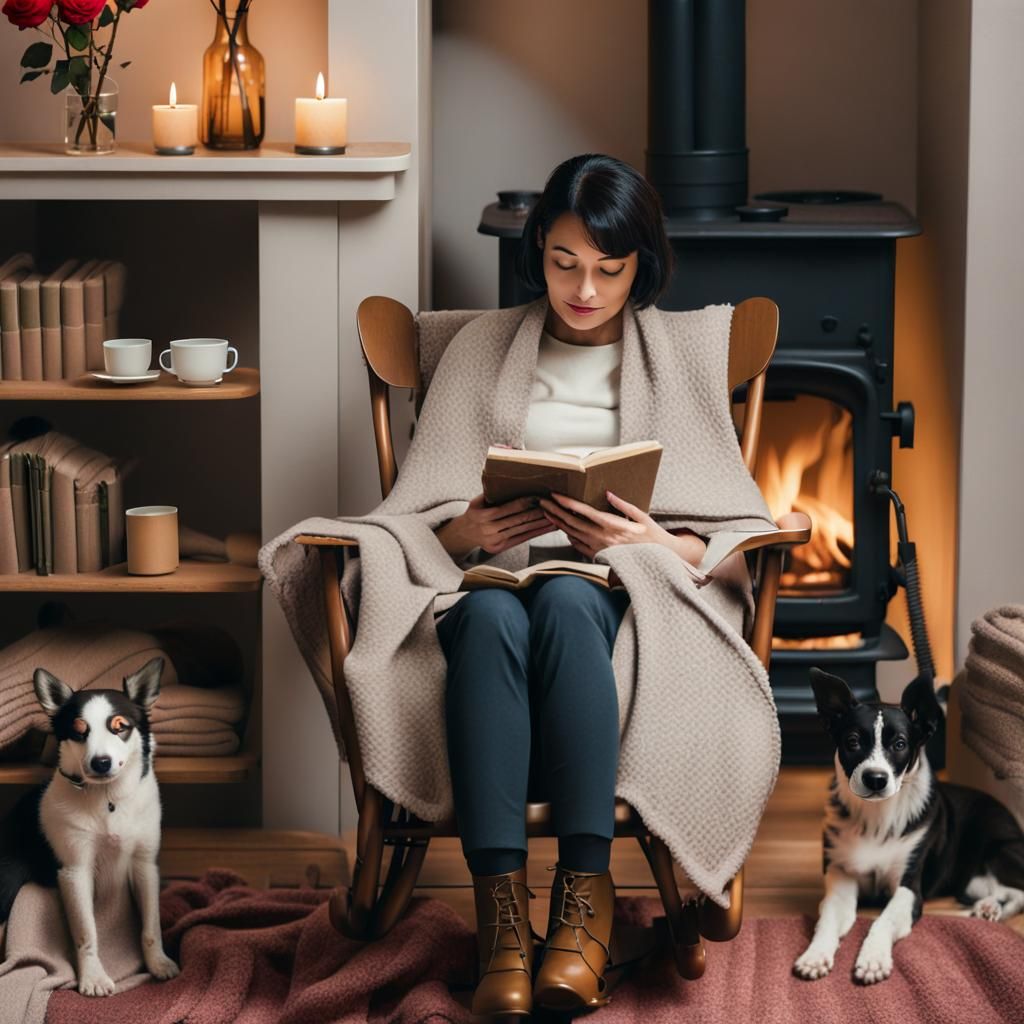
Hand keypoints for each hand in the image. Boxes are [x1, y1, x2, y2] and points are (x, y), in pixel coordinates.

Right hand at [435, 493, 556, 558]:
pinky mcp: (500, 548)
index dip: (525, 502)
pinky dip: (536, 532)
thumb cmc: (474, 512)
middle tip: (552, 505)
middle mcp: (489, 529)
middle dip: (537, 512)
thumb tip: (507, 479)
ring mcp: (495, 540)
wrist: (463, 534)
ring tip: (556, 517)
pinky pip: (522, 539)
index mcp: (483, 515)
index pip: (508, 508)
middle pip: (518, 520)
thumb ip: (491, 493)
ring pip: (523, 530)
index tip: (539, 497)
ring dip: (540, 524)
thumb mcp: (477, 501)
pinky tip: (547, 528)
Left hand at [538, 491, 705, 563]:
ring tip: (547, 512)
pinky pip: (579, 545)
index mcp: (612, 525)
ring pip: (572, 534)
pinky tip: (563, 528)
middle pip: (572, 522)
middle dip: (555, 511)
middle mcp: (602, 537)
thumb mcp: (641, 516)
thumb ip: (622, 505)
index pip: (583, 511)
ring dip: (558, 523)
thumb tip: (607, 493)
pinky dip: (569, 536)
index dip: (567, 503)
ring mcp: (599, 548)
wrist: (659, 561)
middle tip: (542, 502)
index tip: (554, 495)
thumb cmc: (652, 536)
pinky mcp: (600, 556)